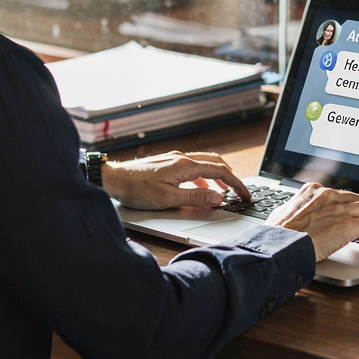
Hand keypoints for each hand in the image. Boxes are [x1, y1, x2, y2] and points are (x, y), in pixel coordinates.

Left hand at [101, 150, 251, 209]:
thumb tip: (218, 199)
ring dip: (218, 177)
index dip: (236, 184)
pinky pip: (193, 167)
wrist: (113, 179)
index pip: (220, 172)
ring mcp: (174, 160)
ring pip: (205, 164)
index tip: (246, 196)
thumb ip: (194, 199)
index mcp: (185, 165)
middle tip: (240, 193)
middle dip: (231, 178)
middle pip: (215, 163)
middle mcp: (181, 158)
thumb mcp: (167, 199)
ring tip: (225, 191)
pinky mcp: (167, 164)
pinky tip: (200, 190)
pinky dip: (204, 177)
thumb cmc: (136, 189)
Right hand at [265, 183, 358, 261]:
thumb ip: (293, 209)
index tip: (349, 215)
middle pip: (357, 199)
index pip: (339, 194)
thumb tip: (293, 213)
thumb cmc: (278, 234)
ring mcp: (340, 209)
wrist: (283, 245)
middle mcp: (328, 195)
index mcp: (312, 191)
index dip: (347, 207)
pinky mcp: (349, 225)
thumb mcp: (282, 213)